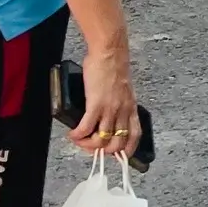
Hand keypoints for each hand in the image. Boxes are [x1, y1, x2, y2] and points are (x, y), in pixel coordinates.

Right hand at [68, 41, 141, 155]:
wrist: (110, 51)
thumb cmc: (113, 66)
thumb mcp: (122, 89)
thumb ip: (117, 103)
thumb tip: (105, 114)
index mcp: (131, 107)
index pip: (135, 136)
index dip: (127, 150)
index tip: (116, 155)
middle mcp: (123, 111)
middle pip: (117, 145)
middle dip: (103, 151)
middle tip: (90, 147)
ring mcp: (110, 109)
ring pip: (102, 141)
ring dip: (88, 146)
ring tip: (79, 141)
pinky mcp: (96, 104)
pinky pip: (86, 128)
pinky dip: (77, 136)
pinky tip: (72, 134)